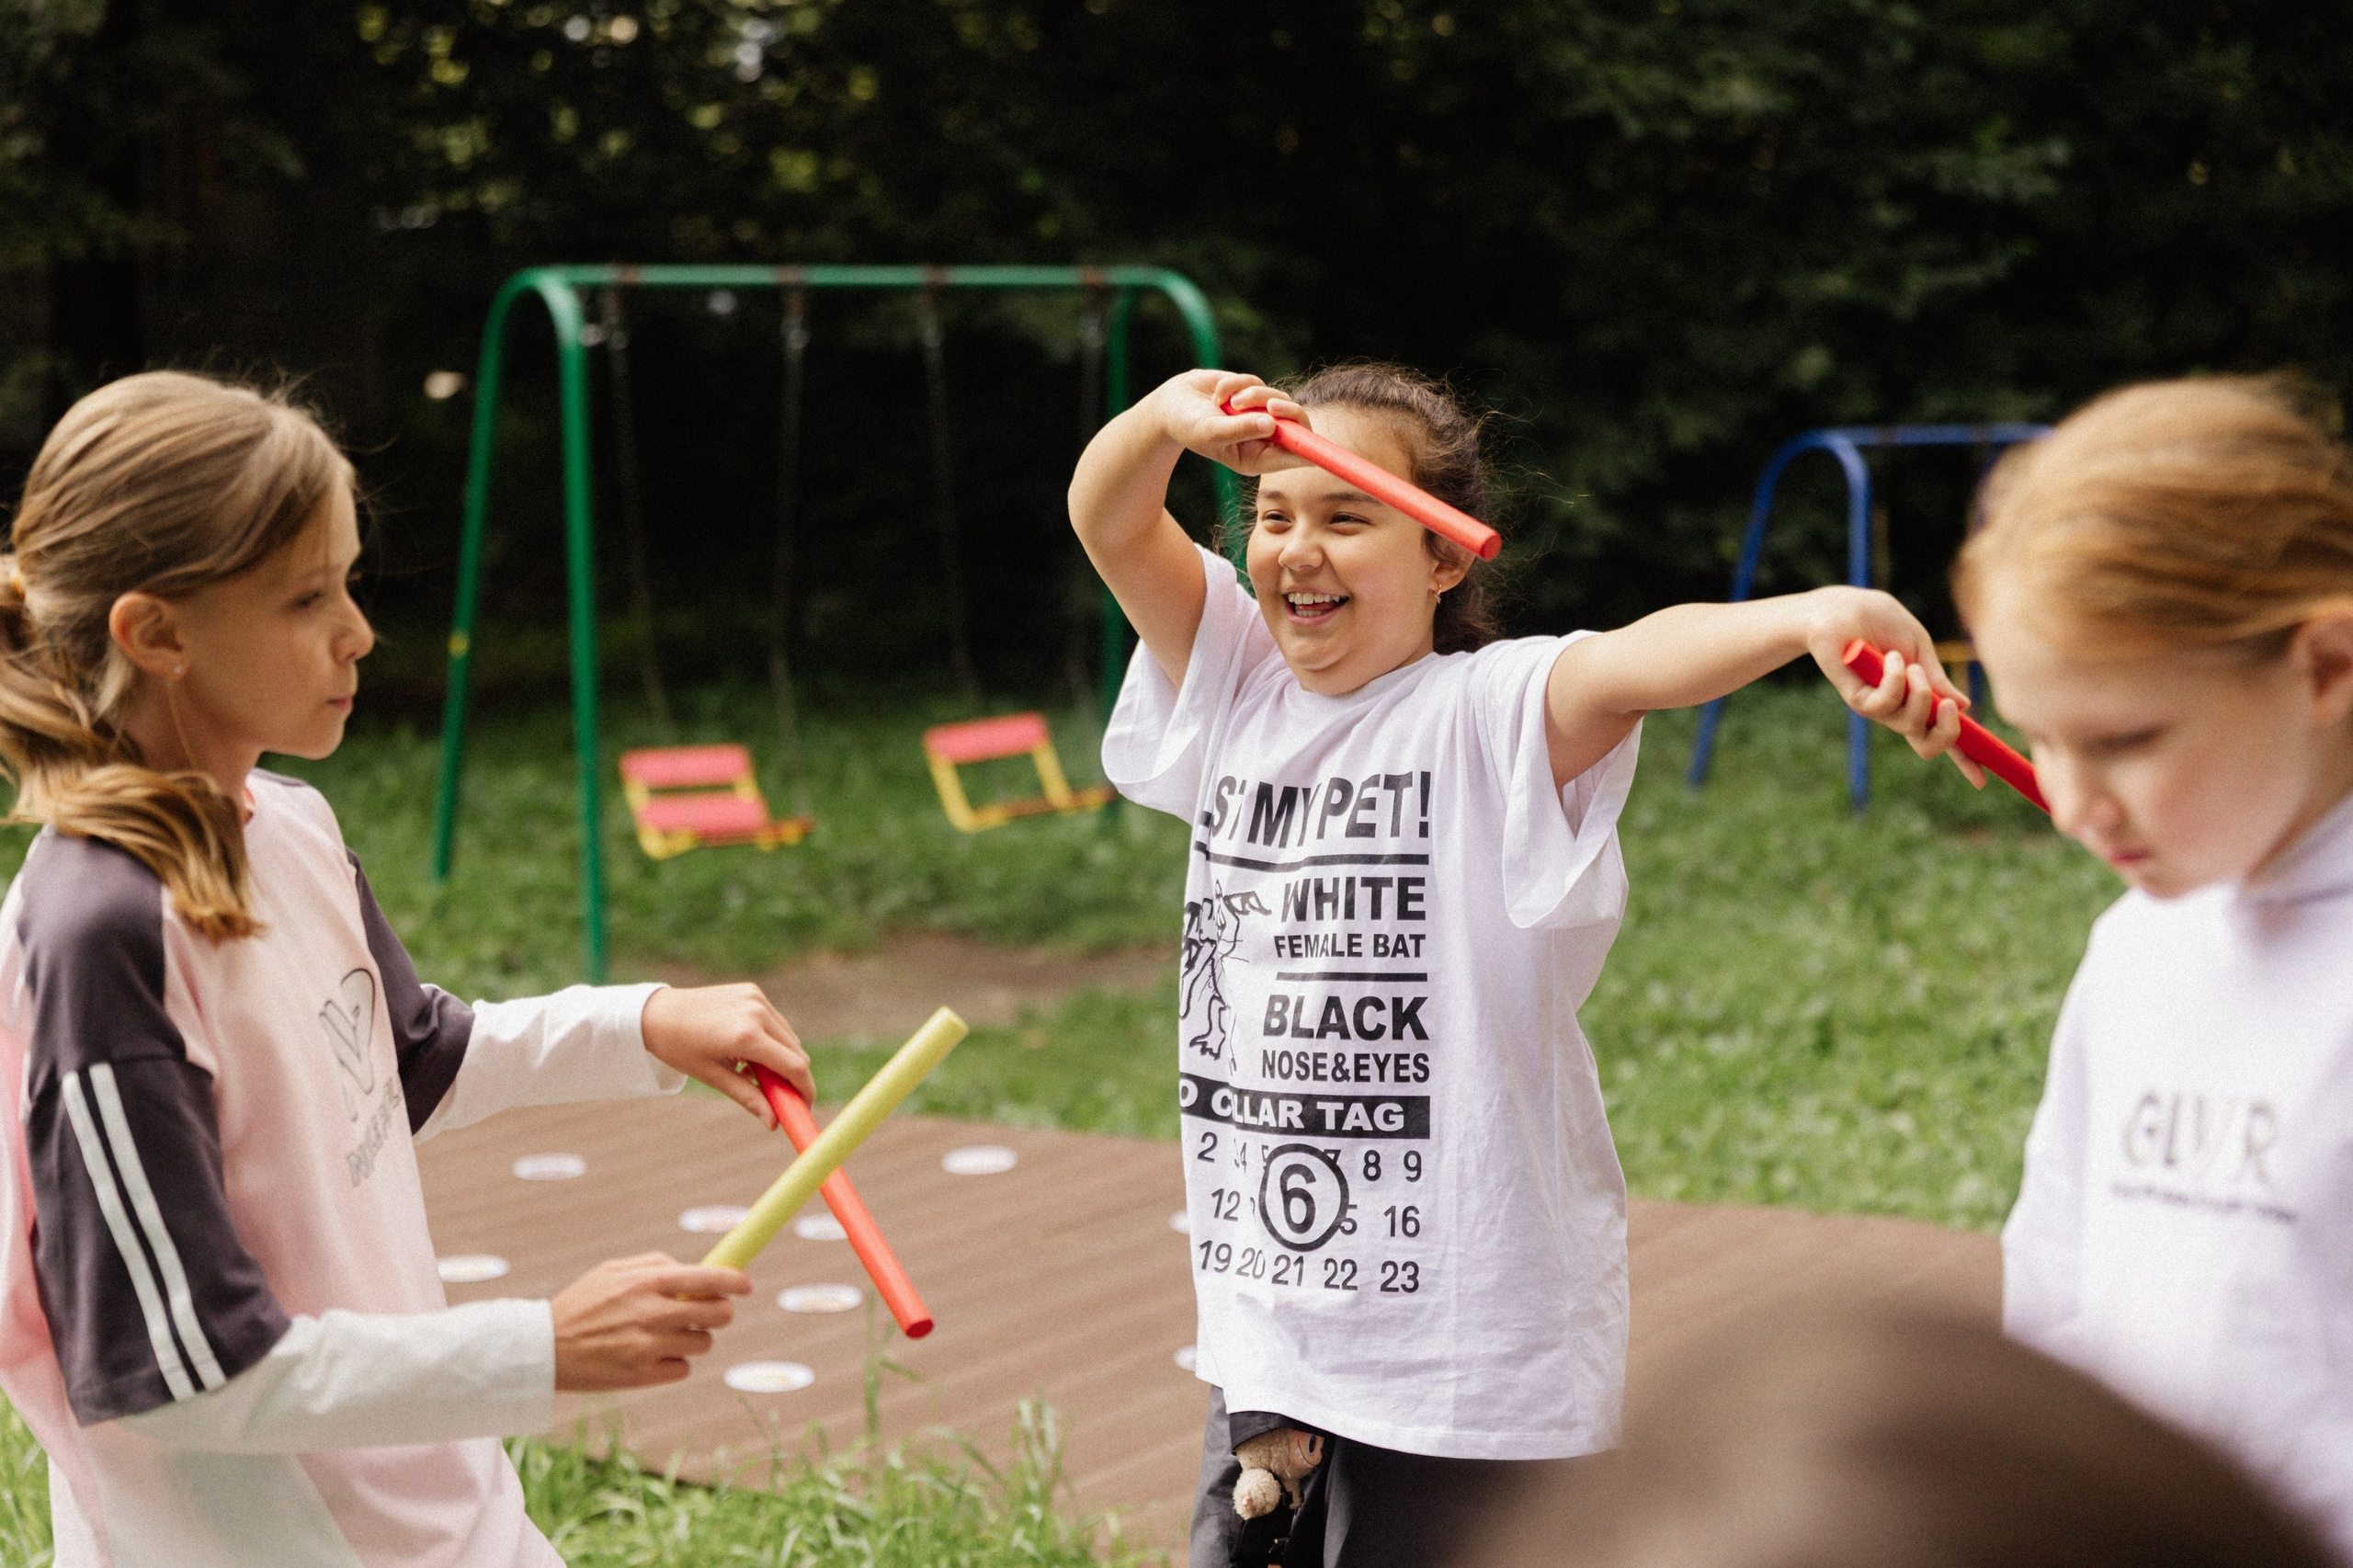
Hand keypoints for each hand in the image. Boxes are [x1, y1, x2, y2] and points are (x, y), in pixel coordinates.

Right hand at [551, 1253, 747, 1390]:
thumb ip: (657, 1265)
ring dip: (694, 1339)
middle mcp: (654, 1313)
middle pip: (719, 1314)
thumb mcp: (615, 1270)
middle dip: (720, 1312)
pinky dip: (674, 1364)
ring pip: (704, 1343)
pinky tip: (651, 1356)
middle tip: (707, 1312)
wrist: (544, 1348)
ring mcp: (649, 1347)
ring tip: (667, 1335)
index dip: (736, 1281)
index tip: (746, 1285)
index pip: (711, 1278)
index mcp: (649, 1281)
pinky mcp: (642, 1377)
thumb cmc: (583, 1304)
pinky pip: (683, 1370)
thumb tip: (697, 1269)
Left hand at [641, 982, 810, 1125]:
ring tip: (753, 1071)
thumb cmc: (679, 1048)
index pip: (794, 1066)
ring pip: (789, 1037)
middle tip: (780, 1097)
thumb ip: (748, 1098)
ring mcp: (756, 998)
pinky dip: (772, 1039)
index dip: (805, 1089)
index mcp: (745, 1036)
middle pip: (797, 1052)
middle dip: (794, 1077)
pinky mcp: (754, 991)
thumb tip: (773, 1124)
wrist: (656, 1013)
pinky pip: (776, 1022)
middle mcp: (756, 1012)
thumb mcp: (713, 1077)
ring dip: (783, 1057)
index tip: (805, 1106)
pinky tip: (748, 1050)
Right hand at [1151, 370, 1311, 475]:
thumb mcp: (1211, 432)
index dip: (1309, 448)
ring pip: (1278, 398)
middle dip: (1287, 412)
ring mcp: (1261, 414)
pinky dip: (1237, 384)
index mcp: (1258, 459)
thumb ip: (1241, 429)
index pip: (1295, 456)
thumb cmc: (1189, 426)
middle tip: (1271, 405)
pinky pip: (1259, 383)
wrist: (1174, 403)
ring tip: (1226, 402)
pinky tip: (1218, 394)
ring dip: (1252, 396)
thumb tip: (1272, 424)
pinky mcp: (1255, 393)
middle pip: (1298, 424)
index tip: (1313, 440)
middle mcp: (1264, 438)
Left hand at [1804, 587, 1988, 787]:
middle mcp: (1900, 709)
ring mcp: (1879, 708)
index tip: (1982, 779)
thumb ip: (1936, 677)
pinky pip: (1885, 705)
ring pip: (1911, 725)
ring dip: (1919, 694)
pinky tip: (1889, 658)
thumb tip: (1963, 706)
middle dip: (1948, 731)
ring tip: (1907, 663)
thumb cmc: (1879, 621)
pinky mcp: (1858, 701)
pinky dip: (1894, 680)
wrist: (1841, 609)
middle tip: (1948, 705)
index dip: (1964, 758)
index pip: (1943, 734)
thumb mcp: (1919, 647)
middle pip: (1929, 745)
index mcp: (1920, 697)